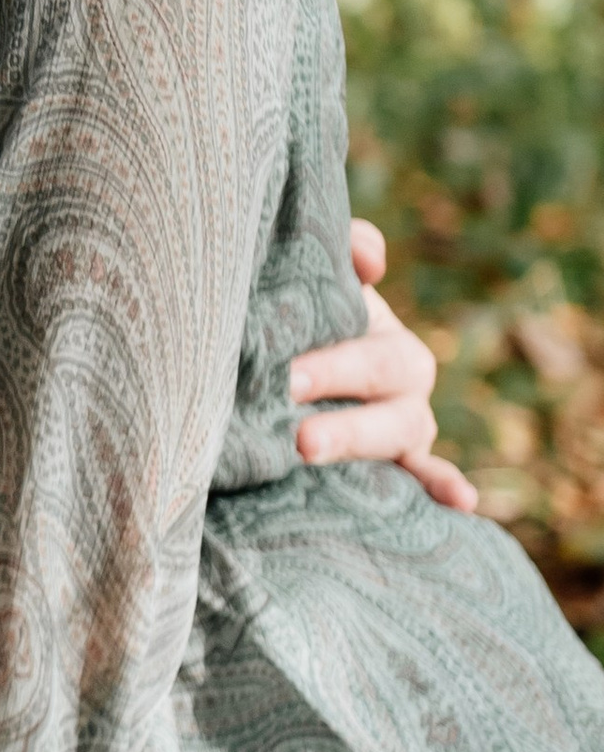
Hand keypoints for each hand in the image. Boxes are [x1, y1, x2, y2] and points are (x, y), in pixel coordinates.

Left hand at [288, 220, 476, 512]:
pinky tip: (462, 502)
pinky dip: (445, 484)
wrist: (294, 377)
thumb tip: (370, 258)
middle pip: (377, 380)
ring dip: (355, 438)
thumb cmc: (307, 324)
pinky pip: (428, 474)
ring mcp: (405, 426)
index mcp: (382, 334)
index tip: (289, 378)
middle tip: (289, 407)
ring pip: (398, 432)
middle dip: (335, 391)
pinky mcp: (403, 464)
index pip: (369, 333)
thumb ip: (343, 250)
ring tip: (308, 447)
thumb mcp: (319, 283)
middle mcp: (402, 379)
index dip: (335, 359)